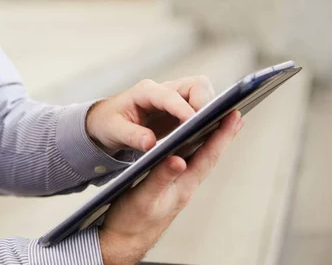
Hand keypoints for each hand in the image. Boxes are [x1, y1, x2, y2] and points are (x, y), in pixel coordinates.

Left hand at [86, 76, 216, 154]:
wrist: (107, 120)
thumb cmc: (109, 123)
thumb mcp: (114, 131)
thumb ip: (132, 136)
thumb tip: (150, 143)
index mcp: (145, 92)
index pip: (170, 96)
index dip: (183, 109)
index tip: (194, 123)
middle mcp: (164, 90)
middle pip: (196, 85)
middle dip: (206, 104)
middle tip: (208, 128)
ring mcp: (175, 97)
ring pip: (203, 94)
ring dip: (211, 111)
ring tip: (212, 133)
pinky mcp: (182, 108)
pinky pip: (202, 108)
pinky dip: (209, 119)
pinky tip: (209, 137)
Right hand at [99, 111, 244, 264]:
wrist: (121, 241)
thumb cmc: (131, 223)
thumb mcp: (143, 198)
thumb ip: (161, 178)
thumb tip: (179, 160)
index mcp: (182, 188)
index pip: (207, 157)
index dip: (221, 136)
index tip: (231, 117)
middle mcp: (184, 186)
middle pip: (209, 157)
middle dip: (223, 136)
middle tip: (235, 116)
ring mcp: (178, 187)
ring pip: (200, 160)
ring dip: (211, 141)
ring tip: (221, 126)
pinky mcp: (169, 187)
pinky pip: (188, 164)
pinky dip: (195, 150)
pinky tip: (193, 144)